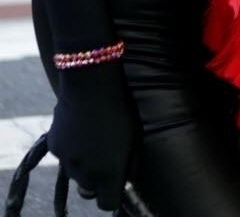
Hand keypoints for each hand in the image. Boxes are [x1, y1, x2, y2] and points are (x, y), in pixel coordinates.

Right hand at [48, 62, 139, 210]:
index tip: (116, 183)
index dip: (112, 195)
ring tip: (93, 139)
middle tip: (105, 157)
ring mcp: (67, 162)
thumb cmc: (120, 108)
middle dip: (98, 180)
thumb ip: (131, 163)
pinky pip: (65, 156)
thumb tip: (128, 179)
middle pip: (90, 191)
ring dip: (84, 165)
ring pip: (76, 174)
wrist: (91, 85)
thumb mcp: (136, 136)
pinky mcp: (55, 148)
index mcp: (109, 174)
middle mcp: (86, 174)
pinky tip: (80, 129)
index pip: (107, 204)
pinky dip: (71, 149)